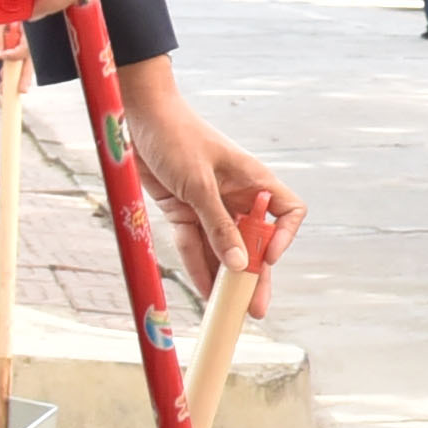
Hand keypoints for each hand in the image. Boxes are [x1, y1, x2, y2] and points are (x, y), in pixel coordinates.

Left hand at [116, 59, 290, 295]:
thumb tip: (240, 265)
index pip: (287, 212)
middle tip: (255, 309)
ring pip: (225, 249)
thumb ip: (219, 226)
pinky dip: (199, 267)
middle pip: (255, 242)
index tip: (268, 258)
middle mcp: (237, 196)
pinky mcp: (185, 211)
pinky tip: (204, 291)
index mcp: (253, 181)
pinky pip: (196, 245)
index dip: (283, 237)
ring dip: (225, 278)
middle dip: (255, 275)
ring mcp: (211, 205)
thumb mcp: (199, 183)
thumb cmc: (177, 137)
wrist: (139, 117)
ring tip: (227, 310)